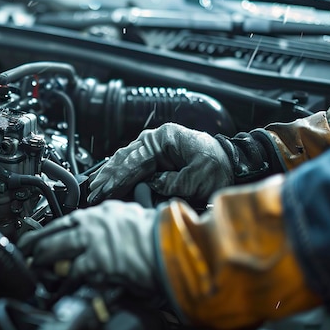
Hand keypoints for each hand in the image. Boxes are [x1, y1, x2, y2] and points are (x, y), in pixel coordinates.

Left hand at [18, 200, 157, 289]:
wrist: (170, 243)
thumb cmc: (156, 232)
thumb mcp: (129, 216)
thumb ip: (109, 221)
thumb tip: (96, 229)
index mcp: (101, 213)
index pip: (66, 220)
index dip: (48, 230)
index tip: (37, 236)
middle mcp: (93, 223)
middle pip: (54, 232)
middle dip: (36, 243)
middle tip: (26, 251)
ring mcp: (94, 242)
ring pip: (57, 248)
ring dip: (43, 258)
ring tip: (35, 265)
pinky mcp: (98, 261)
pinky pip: (74, 270)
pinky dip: (66, 275)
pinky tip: (60, 278)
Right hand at [87, 123, 232, 203]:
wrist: (236, 163)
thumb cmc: (220, 168)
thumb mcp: (197, 179)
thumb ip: (170, 183)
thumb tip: (149, 185)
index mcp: (165, 138)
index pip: (134, 161)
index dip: (117, 178)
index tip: (104, 191)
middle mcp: (157, 139)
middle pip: (125, 158)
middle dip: (108, 176)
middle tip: (94, 191)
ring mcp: (156, 146)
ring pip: (125, 159)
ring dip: (110, 174)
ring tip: (95, 187)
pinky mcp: (158, 155)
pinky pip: (134, 163)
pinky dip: (121, 172)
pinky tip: (109, 180)